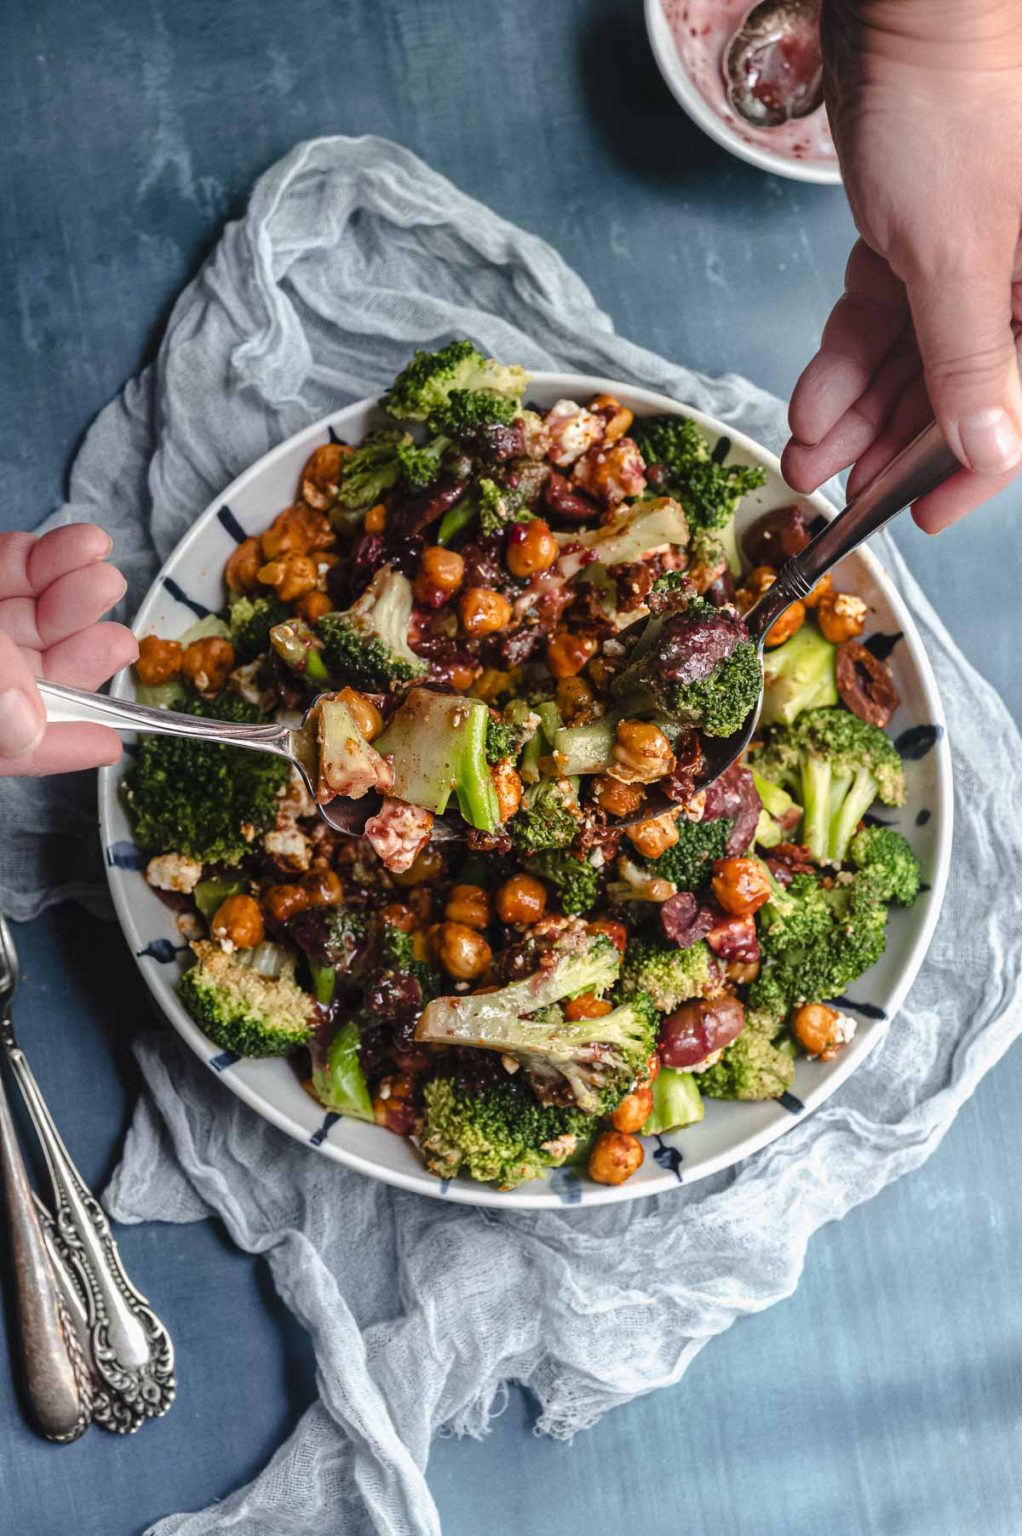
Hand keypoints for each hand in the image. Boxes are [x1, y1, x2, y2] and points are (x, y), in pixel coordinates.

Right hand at [0, 525, 137, 775]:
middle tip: (119, 639)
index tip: (109, 744)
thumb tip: (30, 728)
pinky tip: (82, 546)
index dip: (59, 747)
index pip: (6, 746)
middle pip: (26, 679)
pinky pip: (6, 574)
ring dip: (71, 597)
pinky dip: (42, 560)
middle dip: (78, 657)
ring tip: (104, 573)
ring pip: (24, 620)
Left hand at [782, 0, 1021, 532]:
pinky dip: (841, 361)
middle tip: (833, 496)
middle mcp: (1016, 289)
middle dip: (885, 449)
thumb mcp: (960, 259)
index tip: (919, 516)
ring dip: (852, 416)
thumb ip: (971, 362)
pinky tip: (811, 401)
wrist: (903, 21)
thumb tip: (992, 449)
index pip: (1016, 409)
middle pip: (952, 396)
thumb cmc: (950, 112)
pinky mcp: (914, 246)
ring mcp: (964, 269)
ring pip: (907, 366)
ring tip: (803, 457)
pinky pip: (878, 323)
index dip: (968, 472)